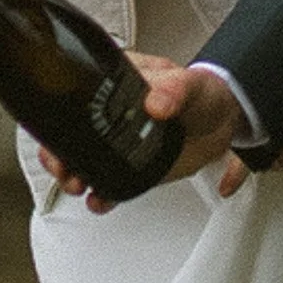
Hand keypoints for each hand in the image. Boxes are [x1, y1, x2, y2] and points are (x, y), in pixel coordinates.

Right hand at [38, 55, 245, 211]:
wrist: (225, 121)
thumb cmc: (204, 93)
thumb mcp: (190, 84)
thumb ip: (174, 90)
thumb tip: (156, 103)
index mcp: (119, 82)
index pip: (77, 92)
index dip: (59, 113)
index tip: (56, 131)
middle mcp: (112, 112)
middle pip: (71, 131)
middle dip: (59, 152)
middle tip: (63, 167)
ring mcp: (121, 141)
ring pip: (84, 158)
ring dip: (74, 174)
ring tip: (77, 185)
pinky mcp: (133, 165)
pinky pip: (111, 181)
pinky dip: (102, 194)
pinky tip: (99, 200)